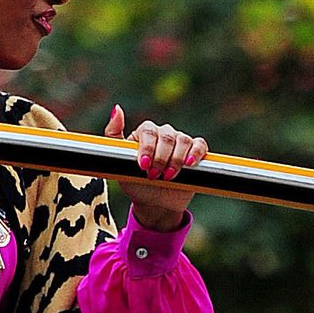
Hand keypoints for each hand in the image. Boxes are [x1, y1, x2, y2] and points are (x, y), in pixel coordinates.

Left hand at [105, 104, 207, 232]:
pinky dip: (195, 153)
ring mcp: (181, 143)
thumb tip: (116, 108)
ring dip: (176, 160)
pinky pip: (200, 145)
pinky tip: (188, 164)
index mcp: (145, 133)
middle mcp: (164, 134)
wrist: (155, 203)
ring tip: (168, 176)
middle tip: (154, 175)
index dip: (148, 148)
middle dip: (160, 158)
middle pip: (167, 136)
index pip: (149, 131)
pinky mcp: (196, 153)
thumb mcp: (118, 161)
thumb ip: (113, 134)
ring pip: (183, 141)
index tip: (143, 166)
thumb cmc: (135, 182)